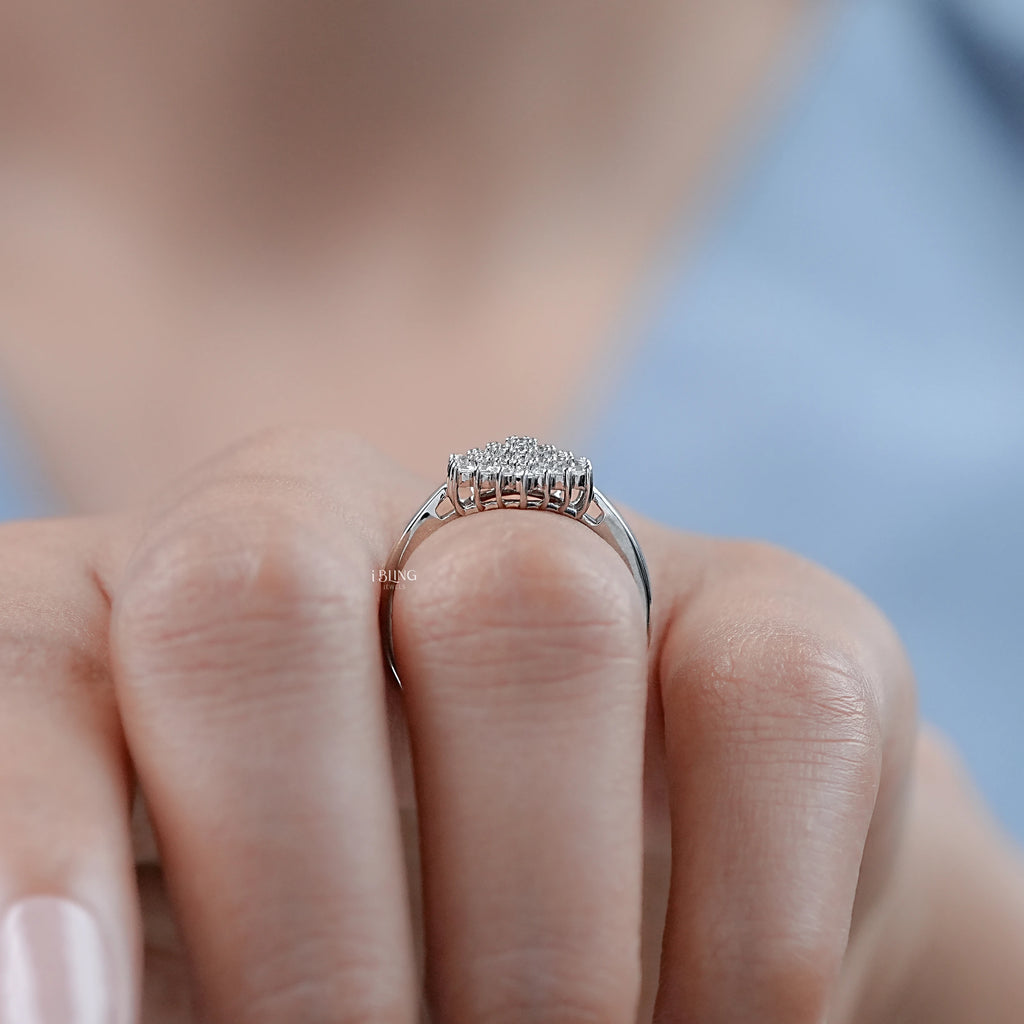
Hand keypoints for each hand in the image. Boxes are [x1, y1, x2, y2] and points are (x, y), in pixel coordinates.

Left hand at [0, 428, 1019, 1022]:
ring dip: (533, 940)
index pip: (36, 657)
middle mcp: (379, 537)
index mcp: (188, 610)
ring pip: (530, 617)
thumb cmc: (398, 950)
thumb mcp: (244, 970)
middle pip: (259, 598)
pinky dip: (746, 938)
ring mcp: (585, 549)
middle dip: (296, 912)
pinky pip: (767, 707)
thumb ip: (160, 977)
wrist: (664, 911)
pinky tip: (716, 1016)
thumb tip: (88, 1010)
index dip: (27, 824)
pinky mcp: (778, 609)